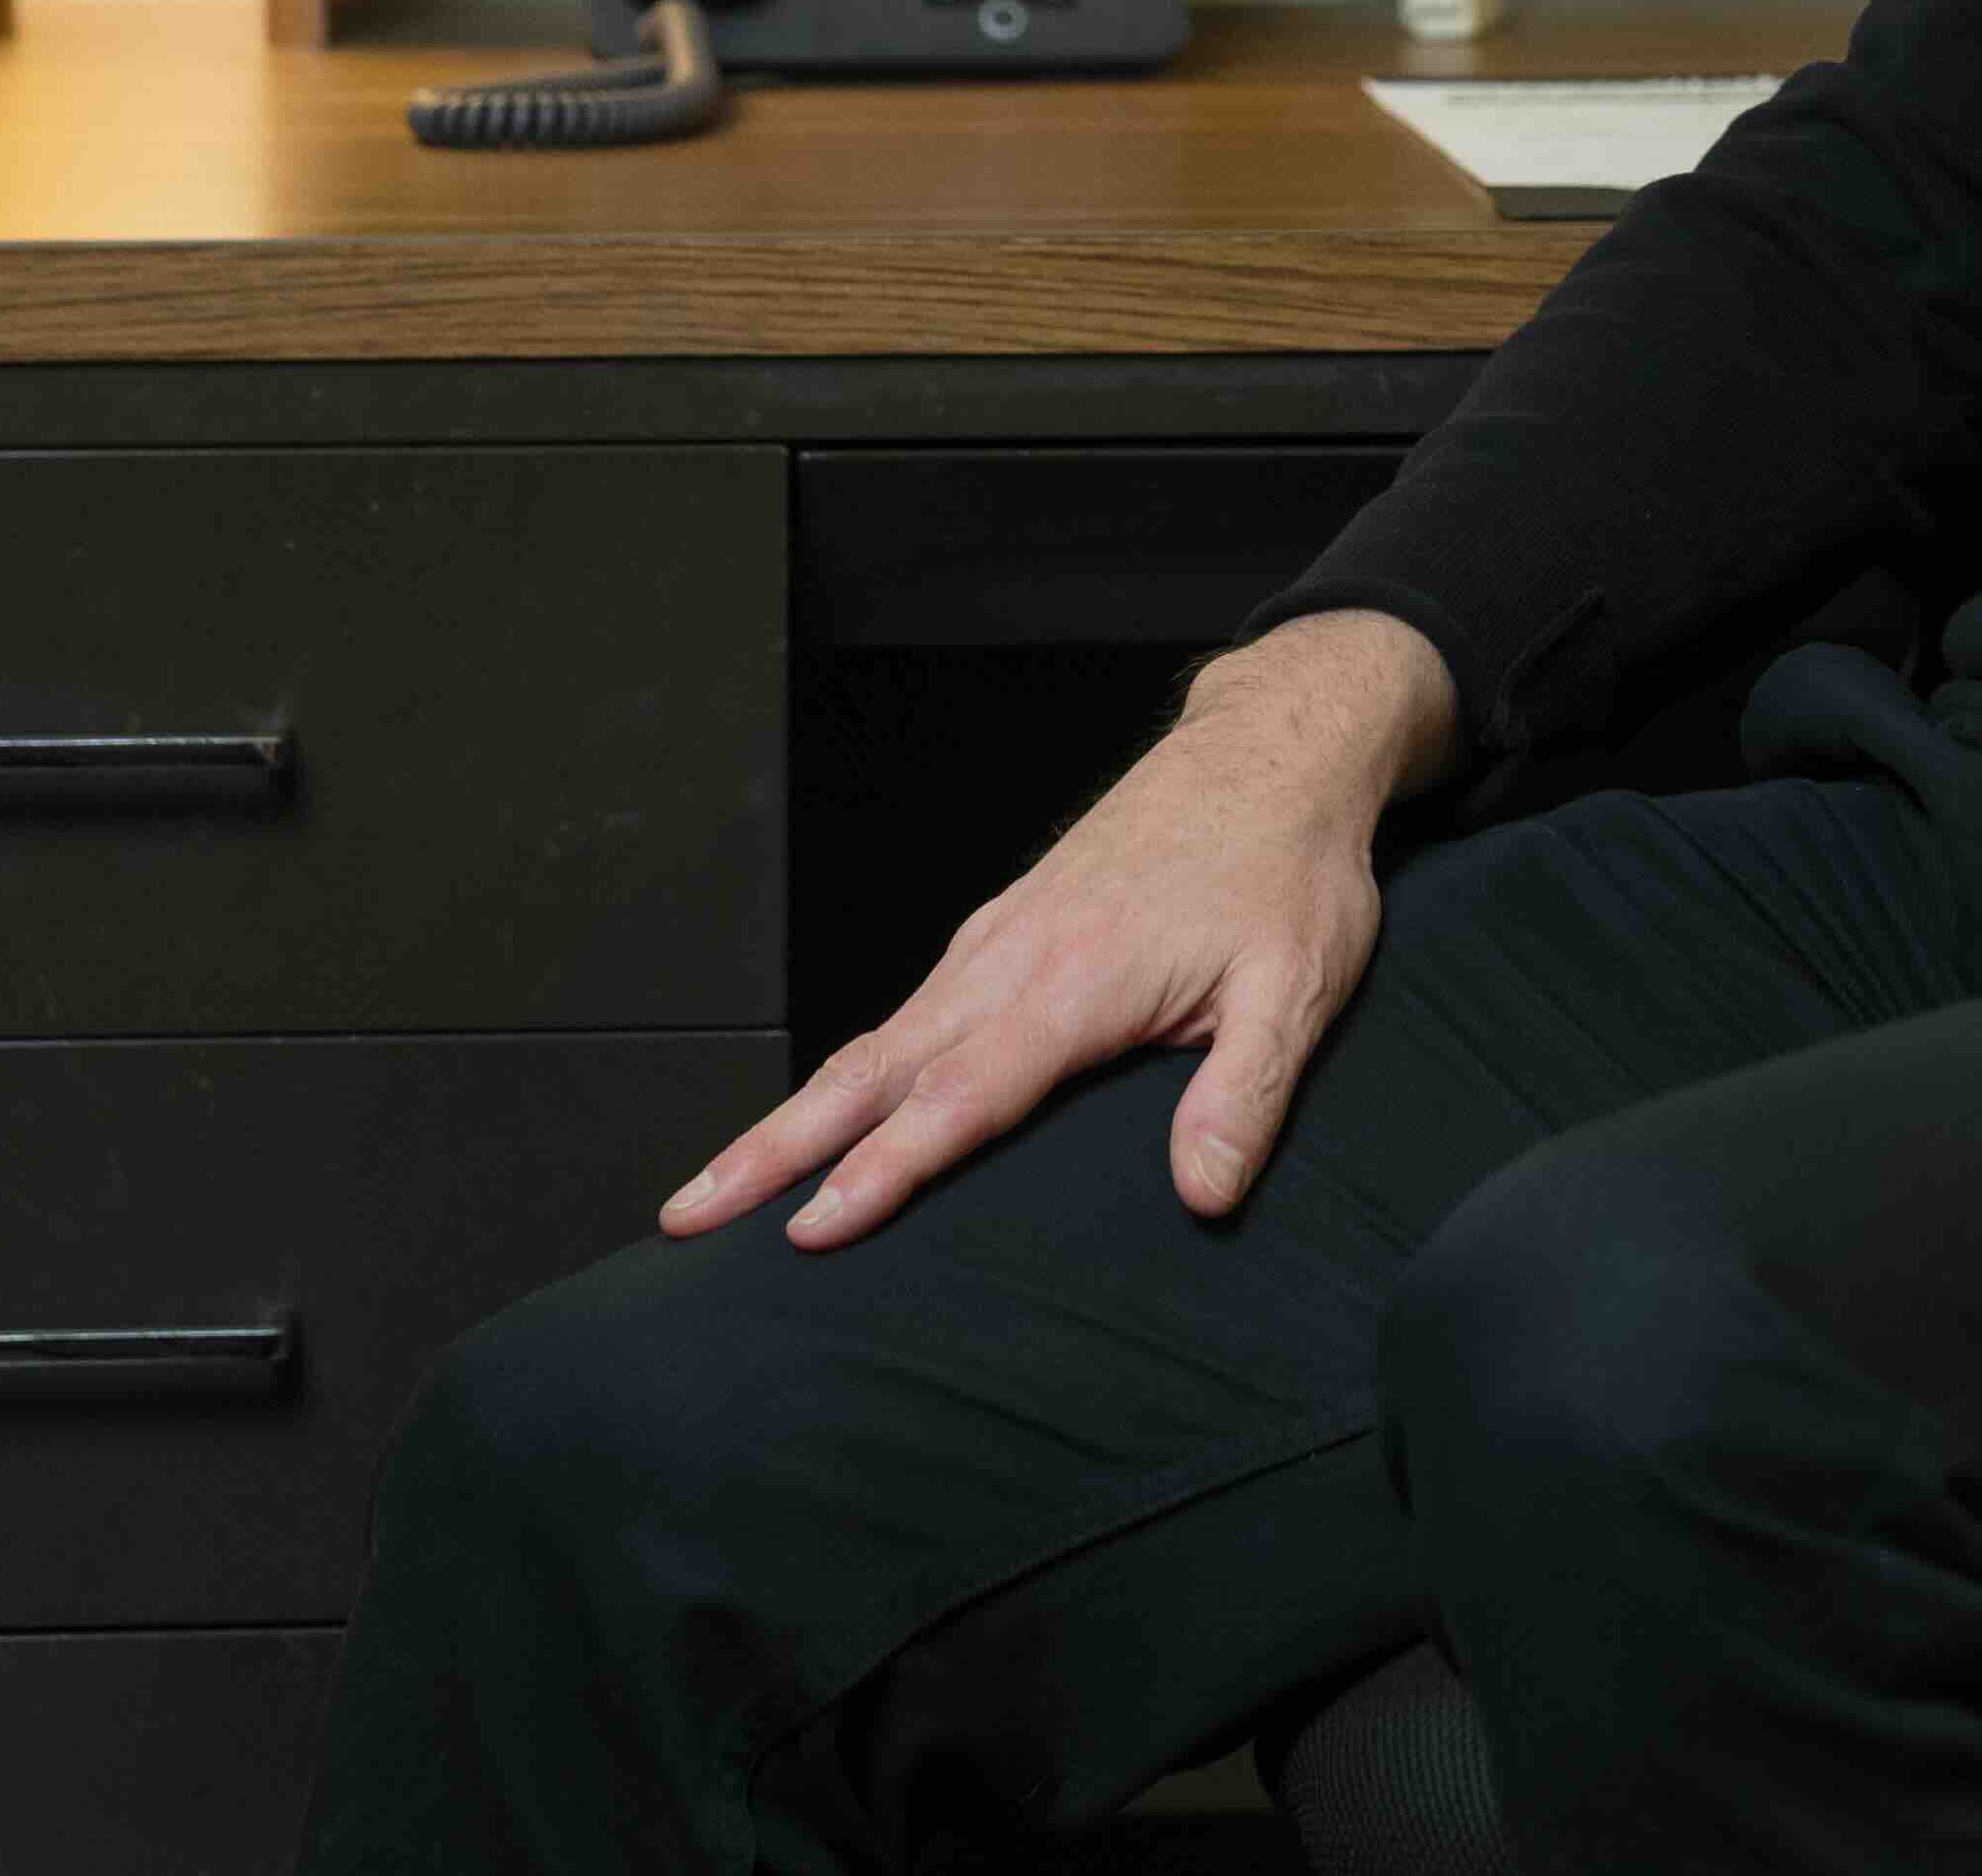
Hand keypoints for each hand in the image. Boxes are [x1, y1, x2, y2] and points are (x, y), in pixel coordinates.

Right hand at [662, 608, 1456, 1248]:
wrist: (1270, 750)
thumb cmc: (1286, 866)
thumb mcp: (1296, 984)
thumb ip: (1245, 1092)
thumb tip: (1205, 1196)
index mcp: (1073, 981)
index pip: (960, 1097)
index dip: (883, 1169)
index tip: (809, 1230)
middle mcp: (1010, 958)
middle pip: (870, 1070)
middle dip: (773, 1148)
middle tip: (685, 1216)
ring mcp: (996, 941)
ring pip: (874, 1041)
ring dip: (793, 1117)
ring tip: (720, 1187)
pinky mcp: (1002, 932)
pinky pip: (906, 1014)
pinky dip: (849, 1074)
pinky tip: (828, 1117)